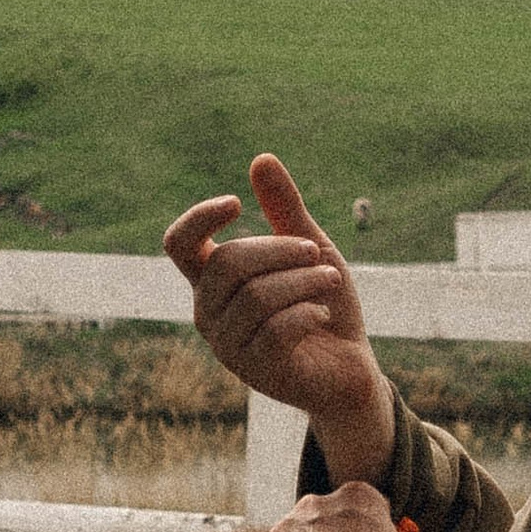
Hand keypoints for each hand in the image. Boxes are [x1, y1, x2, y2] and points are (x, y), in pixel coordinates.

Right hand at [164, 153, 395, 481]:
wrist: (350, 369)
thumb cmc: (324, 305)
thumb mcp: (310, 250)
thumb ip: (285, 210)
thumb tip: (261, 159)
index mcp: (214, 282)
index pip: (180, 245)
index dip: (199, 219)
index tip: (235, 201)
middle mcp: (209, 313)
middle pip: (228, 262)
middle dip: (280, 249)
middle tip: (317, 252)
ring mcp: (228, 347)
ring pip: (256, 296)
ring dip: (304, 281)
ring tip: (332, 281)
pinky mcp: (255, 372)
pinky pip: (275, 330)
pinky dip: (307, 313)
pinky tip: (322, 314)